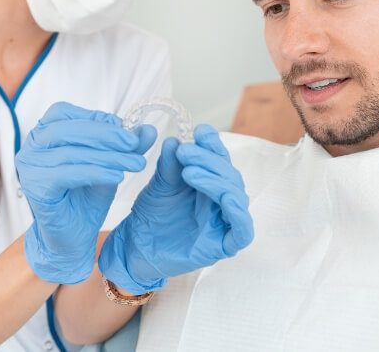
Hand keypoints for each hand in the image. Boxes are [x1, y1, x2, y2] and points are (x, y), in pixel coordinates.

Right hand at [15, 102, 155, 284]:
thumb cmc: (85, 196)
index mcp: (44, 132)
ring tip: (135, 163)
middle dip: (107, 135)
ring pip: (72, 152)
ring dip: (108, 156)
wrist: (72, 238)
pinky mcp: (35, 188)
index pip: (66, 113)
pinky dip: (95, 173)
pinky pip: (67, 174)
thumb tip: (149, 130)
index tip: (127, 132)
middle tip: (135, 144)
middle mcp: (31, 146)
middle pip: (69, 129)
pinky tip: (117, 177)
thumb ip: (127, 145)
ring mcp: (29, 167)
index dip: (98, 119)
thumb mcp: (110, 163)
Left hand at [98, 124, 253, 293]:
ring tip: (189, 172)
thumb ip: (170, 165)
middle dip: (208, 160)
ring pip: (236, 197)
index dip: (213, 144)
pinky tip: (226, 198)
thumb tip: (174, 141)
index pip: (219, 159)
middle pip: (229, 175)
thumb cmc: (152, 215)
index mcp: (211, 182)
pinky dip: (239, 213)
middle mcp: (222, 200)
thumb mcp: (160, 184)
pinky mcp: (224, 245)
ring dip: (216, 181)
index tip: (200, 131)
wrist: (136, 248)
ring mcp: (224, 222)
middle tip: (184, 151)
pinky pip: (242, 231)